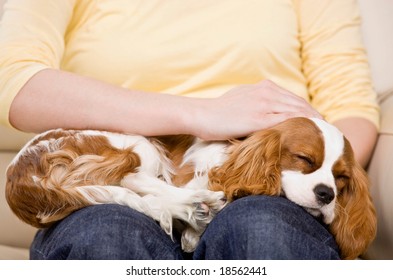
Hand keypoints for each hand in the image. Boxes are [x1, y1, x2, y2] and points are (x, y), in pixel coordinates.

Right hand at [190, 80, 321, 139]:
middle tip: (330, 133)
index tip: (320, 124)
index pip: (295, 99)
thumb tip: (268, 114)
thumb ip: (258, 103)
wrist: (201, 114)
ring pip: (297, 112)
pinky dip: (301, 128)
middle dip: (317, 118)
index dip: (310, 112)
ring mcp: (264, 104)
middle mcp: (267, 92)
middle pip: (301, 104)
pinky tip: (310, 137)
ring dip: (314, 123)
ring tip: (326, 136)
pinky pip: (286, 121)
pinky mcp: (258, 118)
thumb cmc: (218, 111)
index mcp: (265, 87)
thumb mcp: (241, 99)